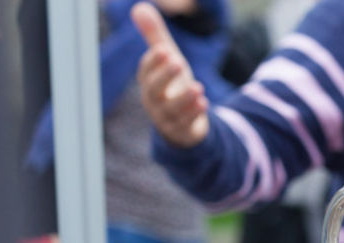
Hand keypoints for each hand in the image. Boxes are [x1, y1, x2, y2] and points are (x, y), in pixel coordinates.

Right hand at [132, 2, 209, 147]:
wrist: (182, 123)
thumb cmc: (171, 86)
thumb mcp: (167, 61)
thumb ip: (156, 37)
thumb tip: (139, 7)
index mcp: (148, 82)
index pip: (146, 71)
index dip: (154, 61)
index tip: (165, 49)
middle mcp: (154, 101)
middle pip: (154, 90)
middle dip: (165, 76)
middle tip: (178, 60)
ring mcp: (167, 118)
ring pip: (172, 110)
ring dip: (184, 98)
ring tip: (198, 87)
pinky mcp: (182, 131)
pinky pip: (185, 125)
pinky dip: (194, 115)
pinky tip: (204, 103)